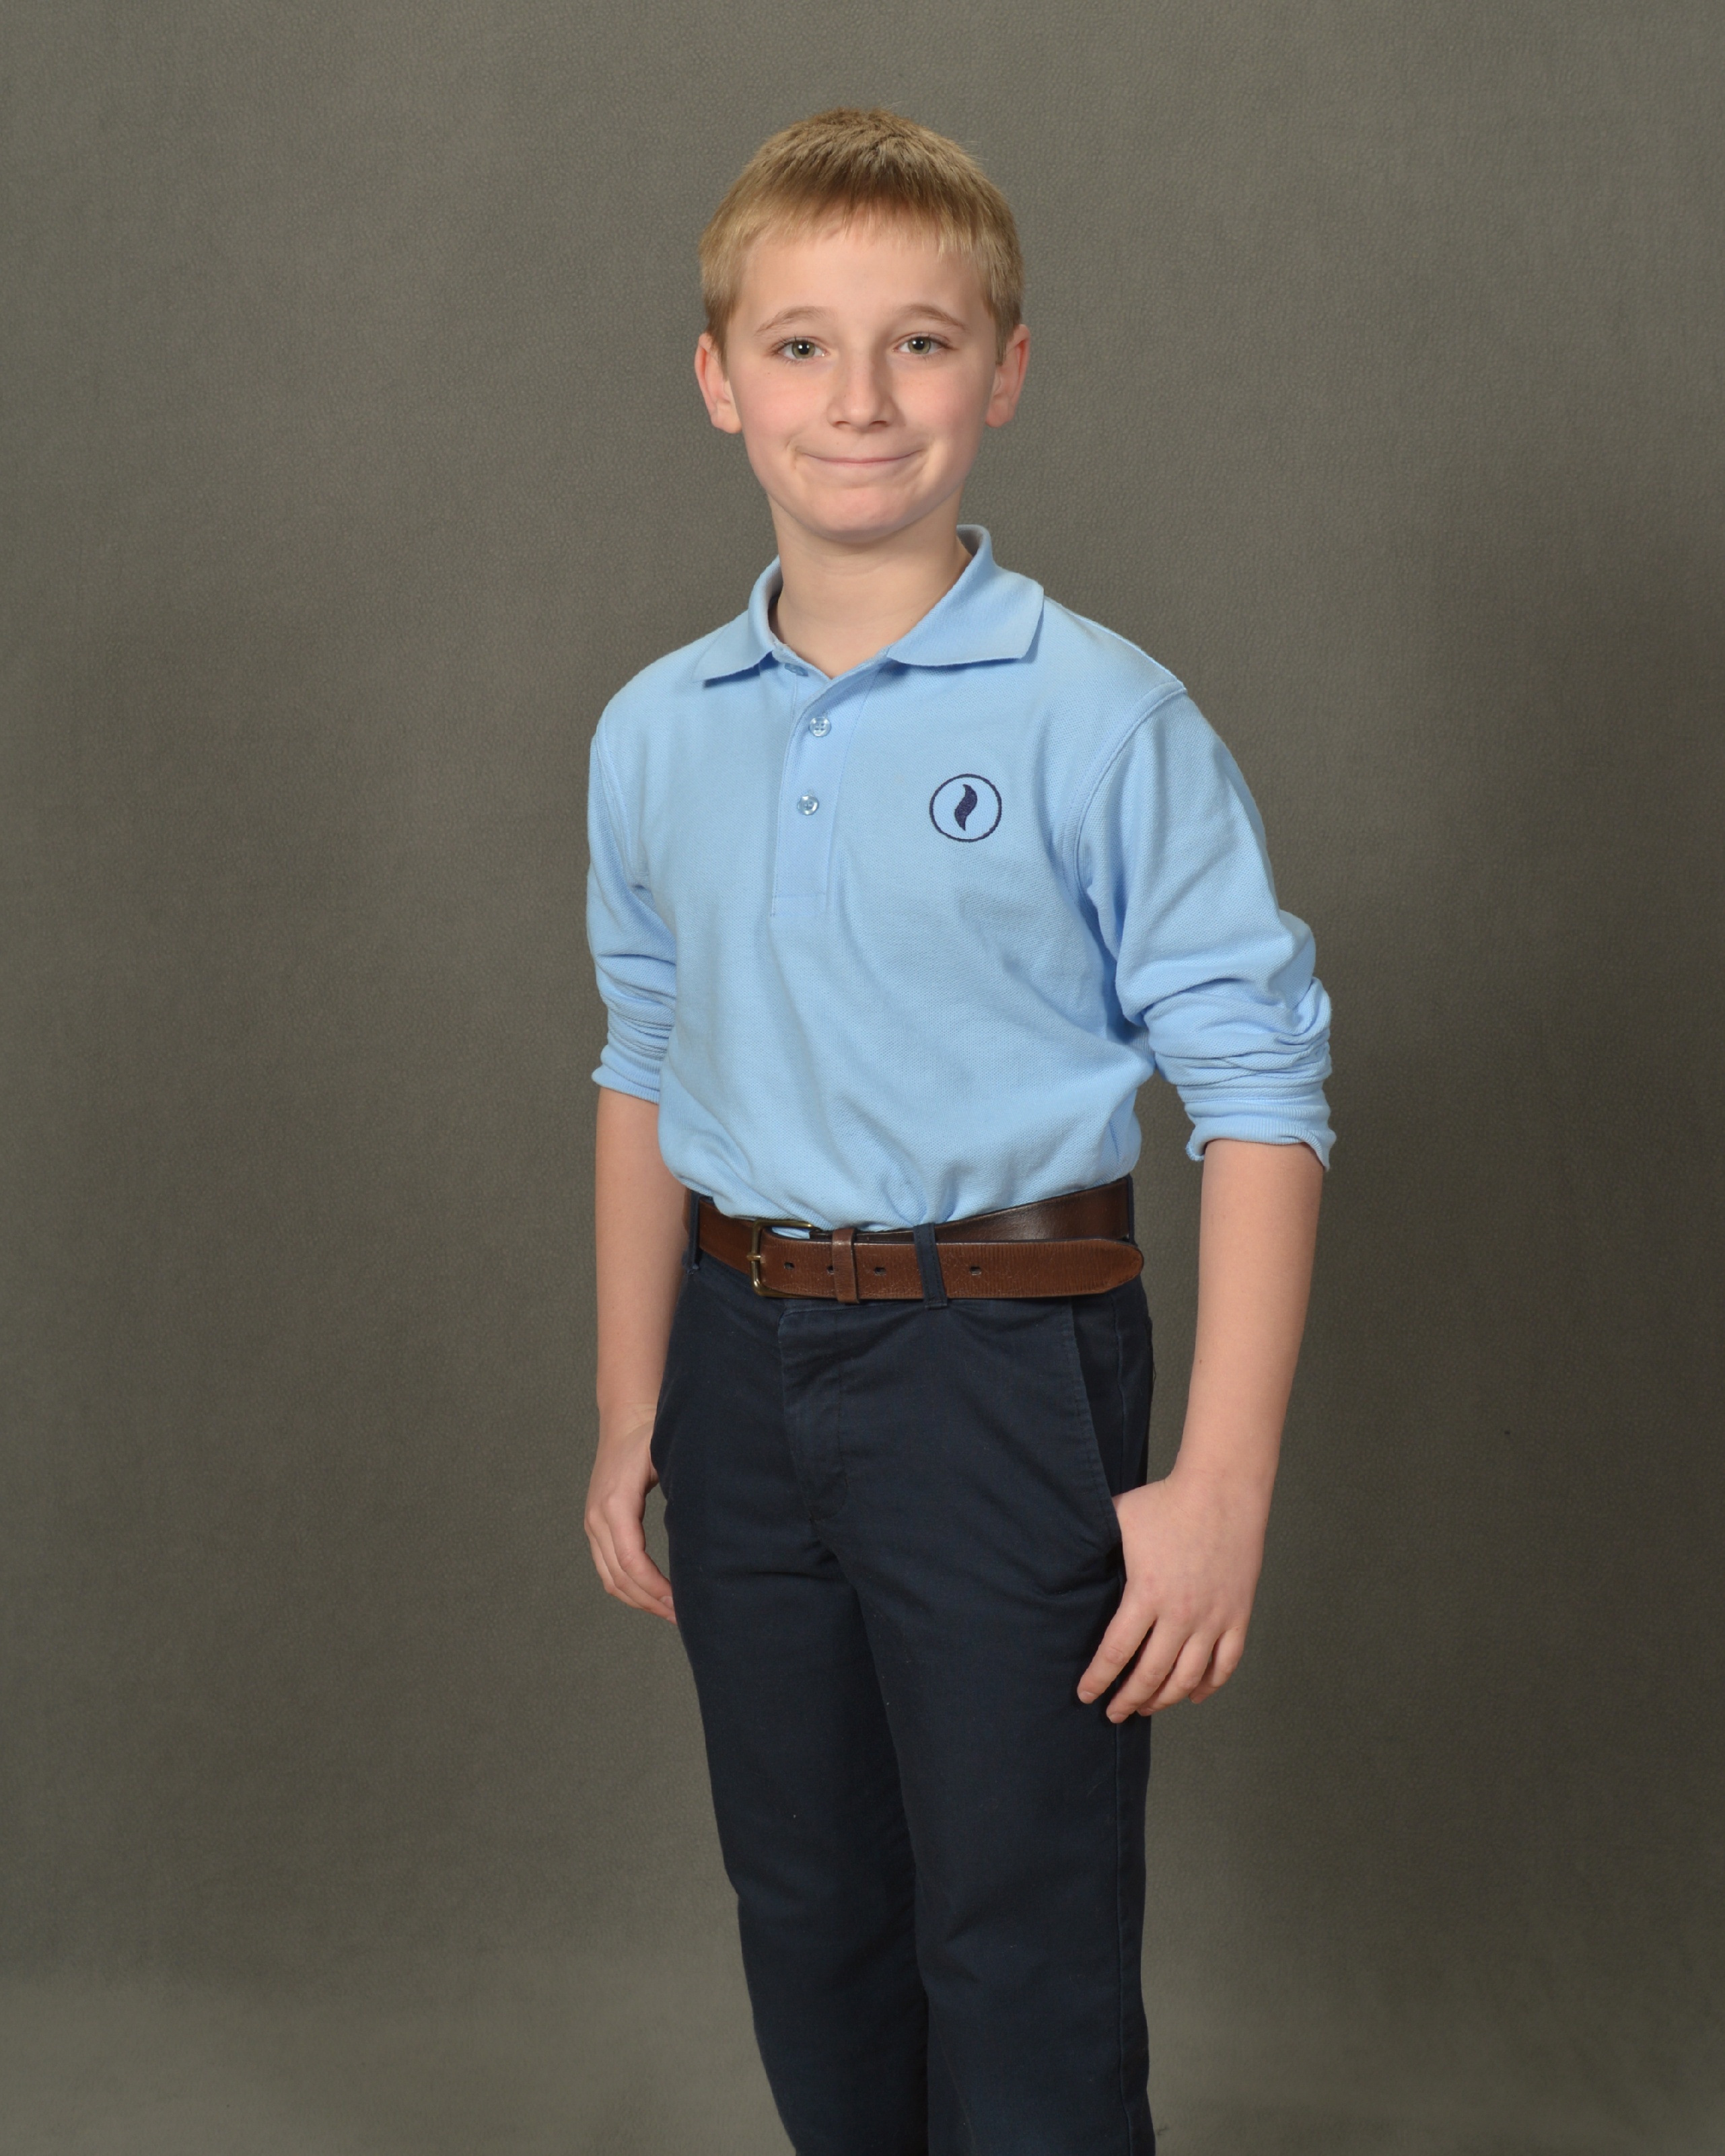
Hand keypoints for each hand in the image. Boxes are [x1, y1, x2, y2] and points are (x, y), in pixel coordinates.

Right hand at [583, 1410, 674, 1622]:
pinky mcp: (597, 1526)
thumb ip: (685, 1490)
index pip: (632, 1561)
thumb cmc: (653, 1435)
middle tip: (685, 1618)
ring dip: (639, 1600)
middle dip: (652, 1602)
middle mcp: (598, 1518)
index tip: (683, 1604)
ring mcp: (594, 1523)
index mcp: (616, 1503)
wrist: (626, 1418)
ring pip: (610, 1579)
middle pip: (620, 1577)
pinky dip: (629, 1588)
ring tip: (673, 1614)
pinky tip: (655, 1595)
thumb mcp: (670, 1458)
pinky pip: (607, 1569)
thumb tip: (712, 1532)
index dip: (656, 1588)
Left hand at [1076, 1467, 1267, 1720]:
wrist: (1222, 1490)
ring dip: (1164, 1699)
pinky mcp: (1237, 1614)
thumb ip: (1092, 1545)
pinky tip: (1193, 1695)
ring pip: (1187, 1678)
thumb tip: (1058, 1557)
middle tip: (1113, 1713)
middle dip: (1128, 1700)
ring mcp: (1212, 1618)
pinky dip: (1208, 1685)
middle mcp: (1180, 1615)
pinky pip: (1224, 1663)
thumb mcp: (1118, 1519)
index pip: (1116, 1653)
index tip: (1085, 1695)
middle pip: (1150, 1675)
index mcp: (1145, 1595)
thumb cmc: (1164, 1502)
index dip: (1099, 1679)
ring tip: (1147, 1707)